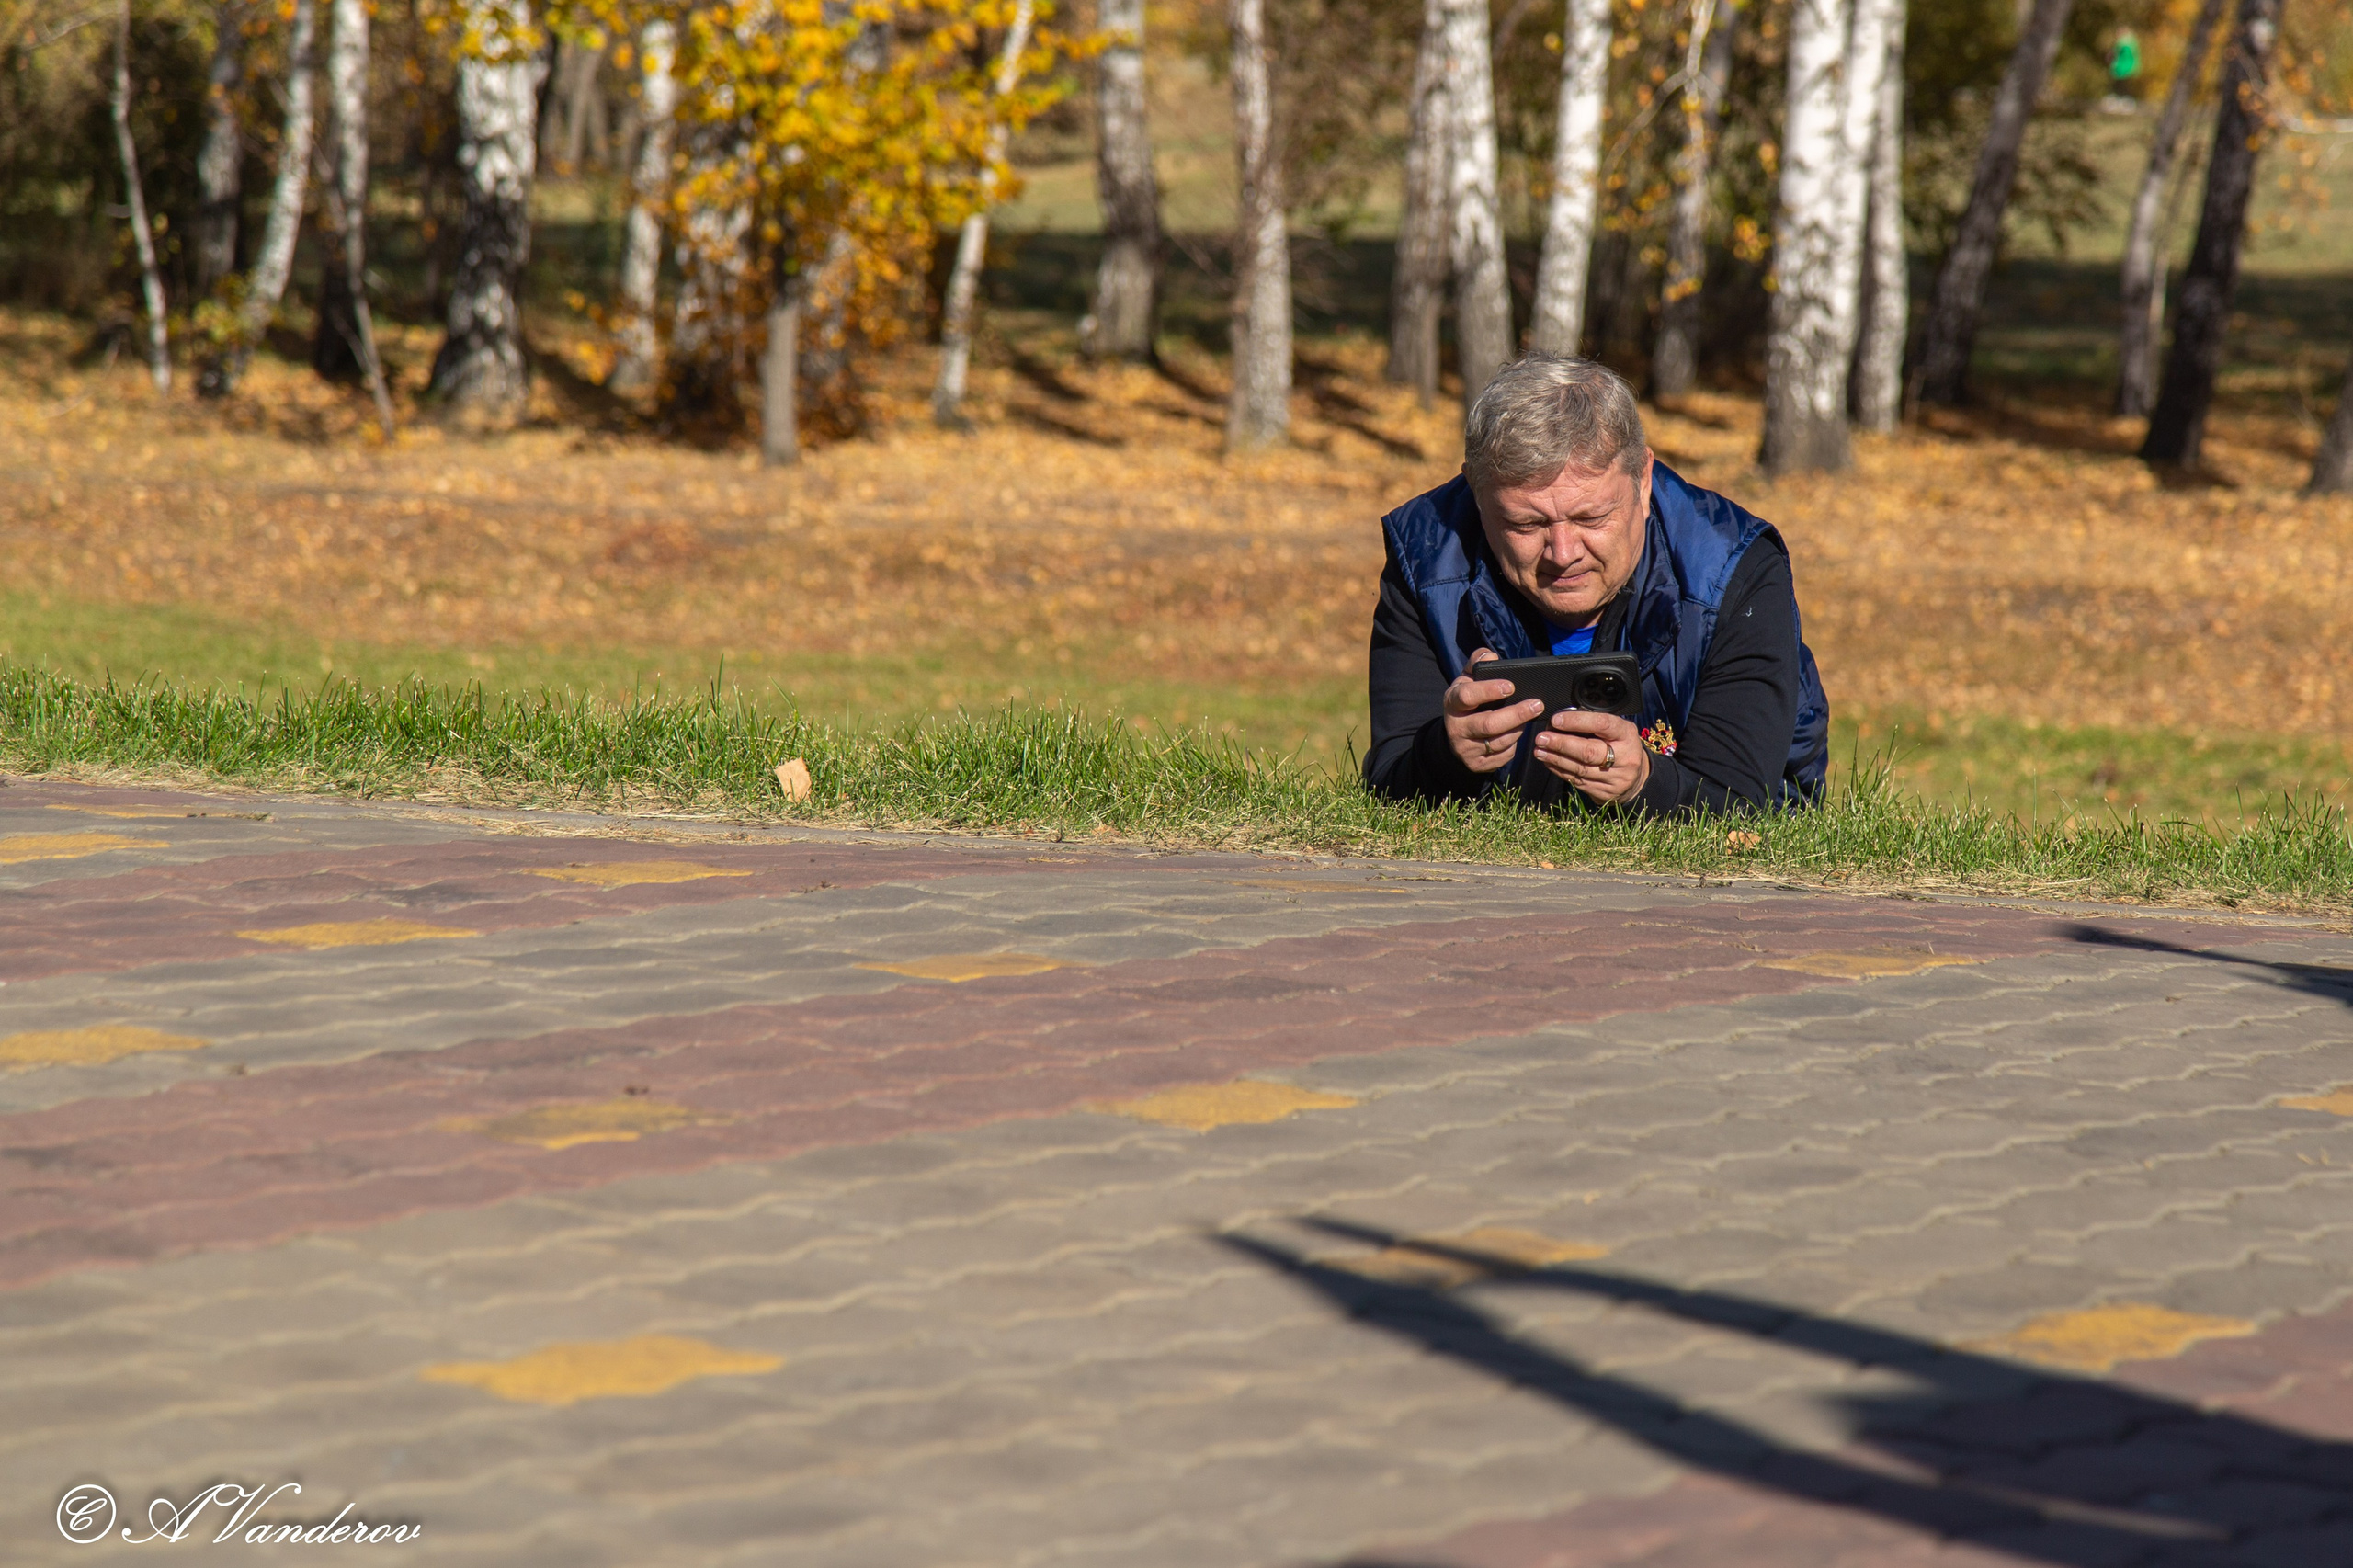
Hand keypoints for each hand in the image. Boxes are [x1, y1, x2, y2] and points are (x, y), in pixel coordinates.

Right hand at [1442, 648, 1544, 774]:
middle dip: (1516, 714)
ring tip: (1527, 717)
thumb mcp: (1467, 681)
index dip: (1489, 691)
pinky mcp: (1477, 764)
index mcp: (1453, 703)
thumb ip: (1478, 664)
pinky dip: (1514, 744)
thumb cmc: (1467, 703)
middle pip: (1489, 724)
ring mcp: (1466, 749)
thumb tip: (1490, 656)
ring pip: (1501, 741)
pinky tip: (1516, 733)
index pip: (1467, 696)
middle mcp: (1456, 728)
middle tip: (1537, 705)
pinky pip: (1504, 755)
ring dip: (1519, 728)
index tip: (1510, 686)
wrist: (1454, 736)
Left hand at [1533, 708, 1649, 804]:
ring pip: (1580, 768)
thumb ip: (1594, 724)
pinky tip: (1549, 762)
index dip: (1577, 722)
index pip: (1602, 724)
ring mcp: (1616, 777)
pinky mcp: (1605, 792)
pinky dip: (1560, 771)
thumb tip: (1561, 720)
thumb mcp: (1616, 730)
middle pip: (1589, 751)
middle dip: (1561, 744)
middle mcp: (1625, 757)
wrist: (1637, 778)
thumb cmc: (1620, 746)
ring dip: (1556, 759)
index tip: (1556, 720)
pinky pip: (1578, 781)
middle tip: (1542, 738)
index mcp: (1626, 734)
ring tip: (1540, 750)